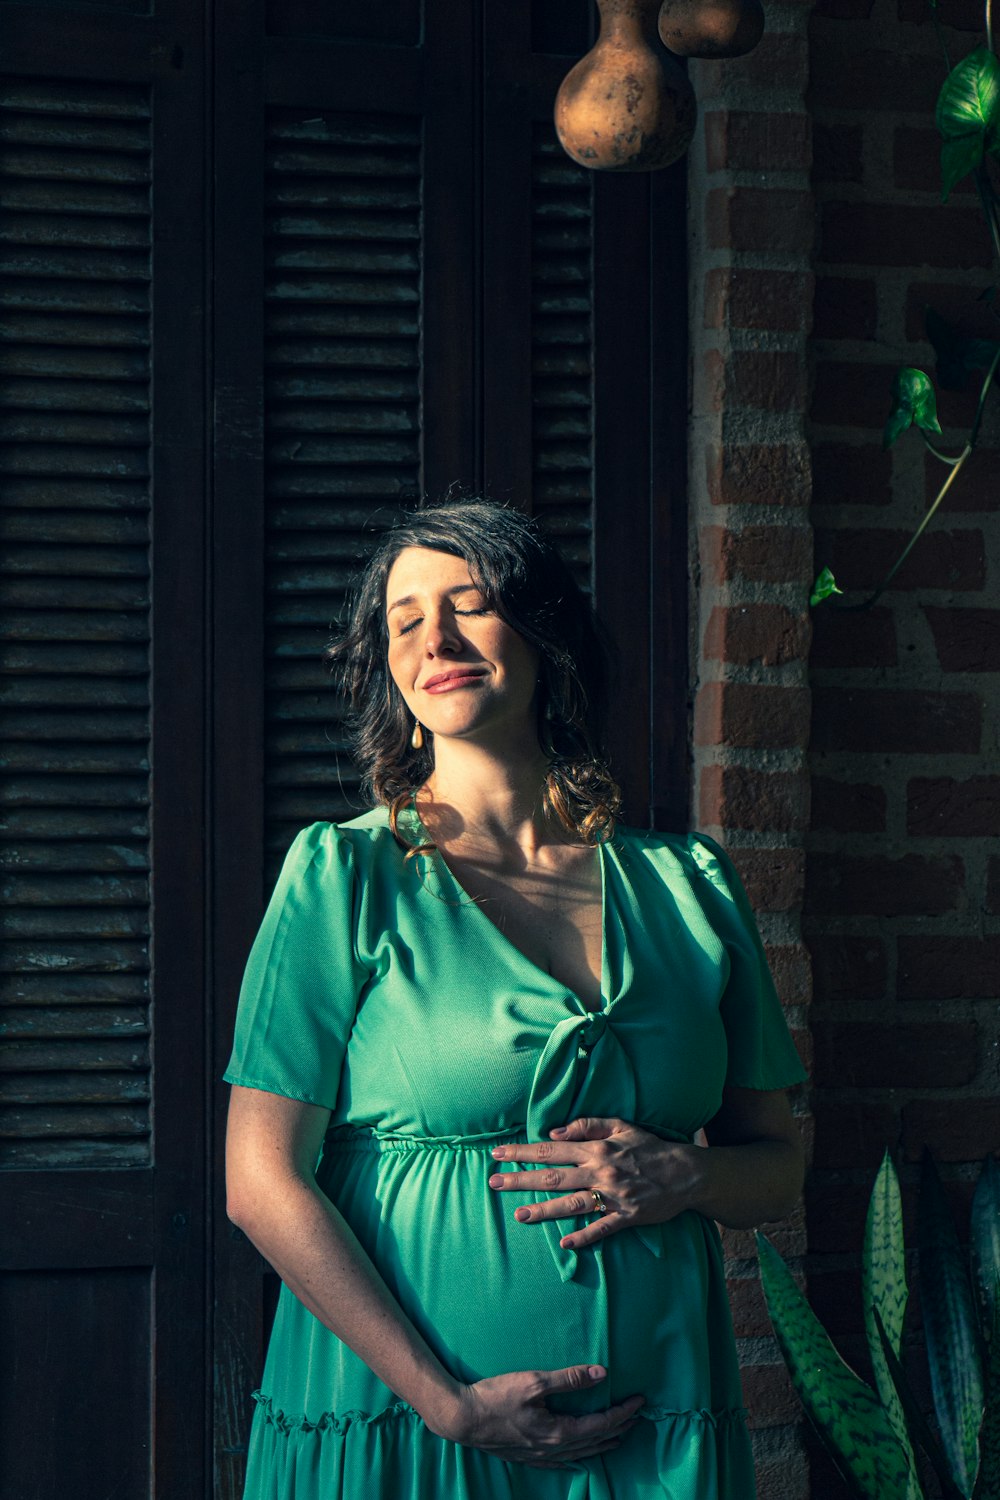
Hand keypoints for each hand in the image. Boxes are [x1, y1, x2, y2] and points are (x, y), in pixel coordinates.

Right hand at [431, 1363, 644, 1468]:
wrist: (463, 1419)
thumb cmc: (496, 1397)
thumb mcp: (534, 1382)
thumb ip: (569, 1378)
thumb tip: (601, 1374)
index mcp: (559, 1431)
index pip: (601, 1424)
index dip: (623, 1413)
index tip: (639, 1401)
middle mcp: (554, 1448)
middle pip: (596, 1441)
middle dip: (619, 1428)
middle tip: (636, 1417)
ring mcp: (541, 1455)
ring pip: (582, 1453)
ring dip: (603, 1443)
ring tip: (618, 1435)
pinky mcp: (528, 1456)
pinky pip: (563, 1461)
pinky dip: (579, 1455)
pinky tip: (580, 1455)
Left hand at [489, 1115, 705, 1251]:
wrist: (685, 1172)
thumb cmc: (650, 1147)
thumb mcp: (621, 1125)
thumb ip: (588, 1125)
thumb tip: (555, 1132)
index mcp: (597, 1149)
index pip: (551, 1149)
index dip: (523, 1152)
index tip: (498, 1154)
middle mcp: (600, 1172)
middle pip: (553, 1176)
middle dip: (521, 1180)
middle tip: (493, 1183)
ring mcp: (613, 1196)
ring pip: (572, 1204)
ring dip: (544, 1211)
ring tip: (519, 1216)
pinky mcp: (627, 1217)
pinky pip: (602, 1229)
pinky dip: (584, 1237)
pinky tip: (565, 1244)